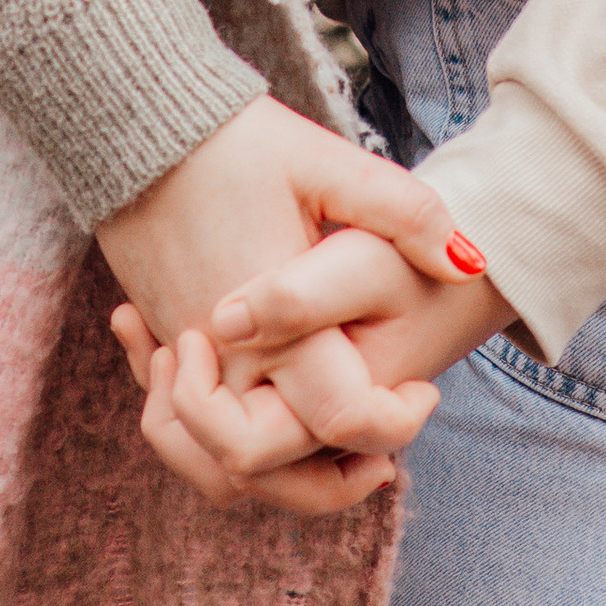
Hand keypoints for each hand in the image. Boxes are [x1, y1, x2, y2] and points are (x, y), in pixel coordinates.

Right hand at [93, 97, 465, 516]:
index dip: (393, 422)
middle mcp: (221, 359)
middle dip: (327, 480)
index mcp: (272, 327)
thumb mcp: (325, 163)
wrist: (138, 124)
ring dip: (274, 474)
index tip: (425, 393)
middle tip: (380, 451)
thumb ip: (401, 211)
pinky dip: (228, 438)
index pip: (339, 421)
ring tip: (332, 442)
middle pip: (263, 469)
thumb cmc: (237, 142)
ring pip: (215, 465)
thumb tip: (468, 262)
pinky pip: (189, 428)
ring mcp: (183, 358)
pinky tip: (281, 405)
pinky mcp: (162, 343)